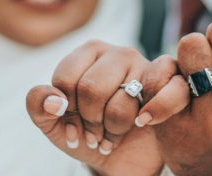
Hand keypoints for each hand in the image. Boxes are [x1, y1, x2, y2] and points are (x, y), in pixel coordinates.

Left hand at [26, 40, 189, 175]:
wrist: (125, 159)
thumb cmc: (88, 133)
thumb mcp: (54, 124)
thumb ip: (39, 105)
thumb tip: (55, 101)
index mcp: (89, 52)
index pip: (65, 80)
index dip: (66, 110)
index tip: (73, 121)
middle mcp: (118, 53)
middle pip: (91, 89)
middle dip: (90, 122)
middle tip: (94, 133)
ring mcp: (147, 66)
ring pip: (122, 103)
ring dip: (114, 130)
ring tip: (114, 133)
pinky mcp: (172, 84)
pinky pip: (161, 95)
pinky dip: (149, 117)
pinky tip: (142, 123)